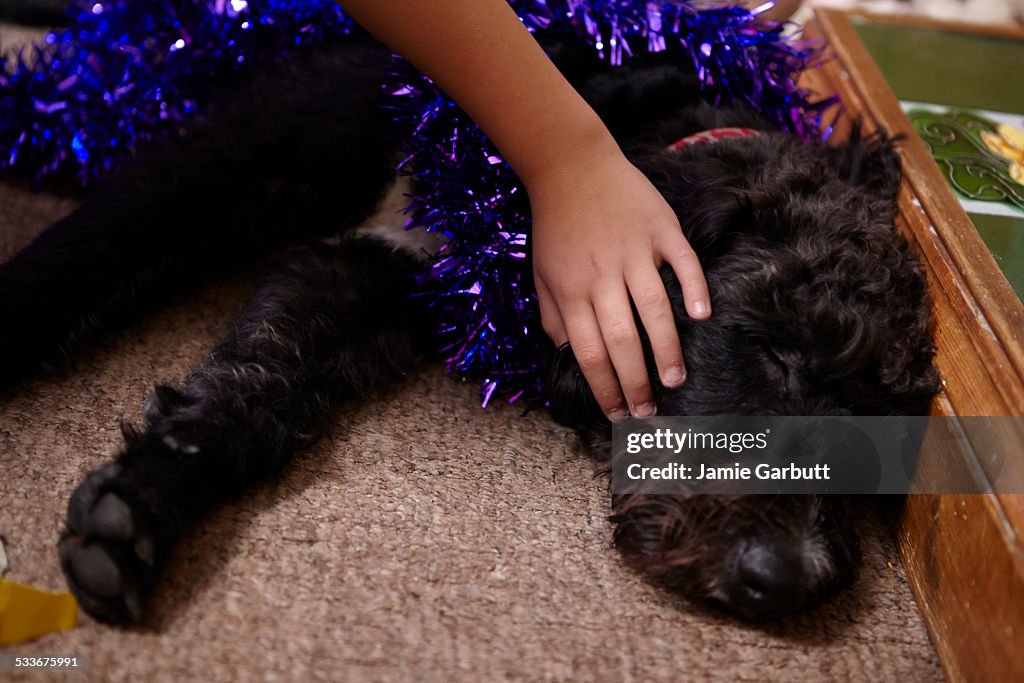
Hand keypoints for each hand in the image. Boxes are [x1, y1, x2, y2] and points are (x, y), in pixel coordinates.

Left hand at [528, 142, 710, 418]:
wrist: (571, 166)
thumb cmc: (555, 226)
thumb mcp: (541, 273)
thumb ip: (552, 316)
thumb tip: (568, 353)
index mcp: (572, 291)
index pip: (589, 353)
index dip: (604, 388)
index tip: (617, 413)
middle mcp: (602, 276)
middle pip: (622, 340)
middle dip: (636, 382)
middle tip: (649, 410)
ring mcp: (634, 251)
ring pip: (654, 308)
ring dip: (666, 347)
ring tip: (674, 379)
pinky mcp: (660, 228)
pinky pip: (682, 262)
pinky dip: (694, 287)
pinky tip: (703, 314)